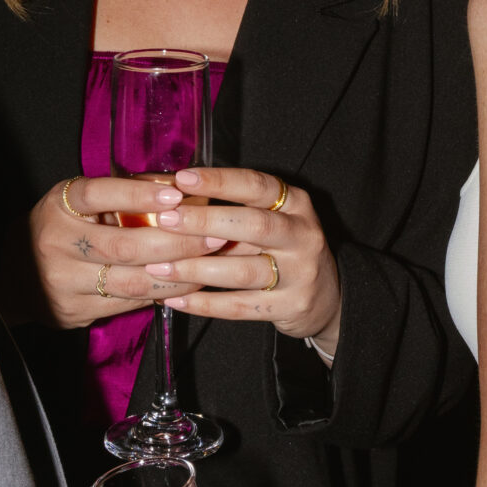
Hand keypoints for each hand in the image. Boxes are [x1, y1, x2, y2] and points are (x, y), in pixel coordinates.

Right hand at [27, 175, 231, 330]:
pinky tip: (186, 287)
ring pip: (130, 282)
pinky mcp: (73, 311)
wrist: (15, 279)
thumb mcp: (80, 203)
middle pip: (123, 246)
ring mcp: (63, 281)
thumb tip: (181, 183)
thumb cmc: (63, 230)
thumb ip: (125, 192)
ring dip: (177, 275)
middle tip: (214, 236)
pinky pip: (126, 304)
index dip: (137, 194)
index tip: (176, 194)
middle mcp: (56, 243)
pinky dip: (160, 295)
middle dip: (176, 243)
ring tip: (209, 265)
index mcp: (58, 206)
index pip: (98, 195)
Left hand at [143, 167, 342, 351]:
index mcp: (297, 204)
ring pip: (244, 271)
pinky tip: (176, 299)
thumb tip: (174, 195)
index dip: (219, 181)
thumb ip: (236, 209)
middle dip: (205, 221)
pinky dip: (205, 304)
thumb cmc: (283, 250)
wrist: (327, 300)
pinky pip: (240, 307)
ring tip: (159, 267)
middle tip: (166, 220)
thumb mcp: (274, 220)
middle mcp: (303, 235)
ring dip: (197, 268)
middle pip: (253, 225)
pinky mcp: (291, 306)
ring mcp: (300, 274)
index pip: (257, 185)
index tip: (182, 178)